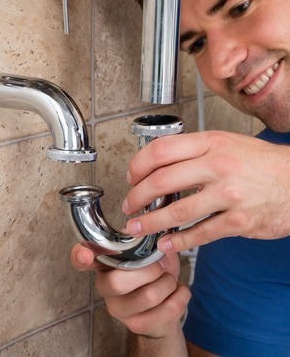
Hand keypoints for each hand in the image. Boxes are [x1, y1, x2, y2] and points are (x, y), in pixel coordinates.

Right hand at [71, 244, 190, 337]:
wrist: (164, 308)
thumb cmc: (153, 273)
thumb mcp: (149, 251)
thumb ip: (148, 241)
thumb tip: (156, 238)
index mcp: (104, 263)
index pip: (80, 260)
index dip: (79, 256)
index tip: (85, 253)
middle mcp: (105, 286)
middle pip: (118, 282)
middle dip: (150, 270)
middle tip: (161, 265)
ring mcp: (119, 309)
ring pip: (148, 296)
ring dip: (168, 283)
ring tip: (170, 279)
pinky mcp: (137, 326)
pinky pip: (167, 309)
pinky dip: (181, 296)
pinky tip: (179, 291)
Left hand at [124, 130, 289, 252]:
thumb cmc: (258, 161)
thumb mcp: (224, 142)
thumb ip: (192, 151)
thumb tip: (157, 164)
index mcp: (210, 143)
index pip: (161, 150)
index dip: (138, 165)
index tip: (130, 176)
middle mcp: (217, 166)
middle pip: (162, 181)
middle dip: (137, 196)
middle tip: (128, 205)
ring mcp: (228, 195)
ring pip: (178, 212)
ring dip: (151, 222)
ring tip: (136, 227)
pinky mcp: (239, 221)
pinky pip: (201, 233)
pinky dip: (179, 241)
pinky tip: (165, 243)